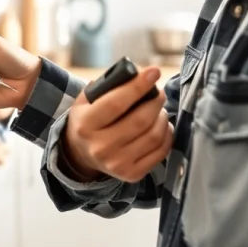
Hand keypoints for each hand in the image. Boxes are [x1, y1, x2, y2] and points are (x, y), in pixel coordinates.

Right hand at [61, 66, 172, 182]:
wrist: (81, 155)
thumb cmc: (89, 120)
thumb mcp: (86, 101)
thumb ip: (107, 87)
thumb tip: (137, 75)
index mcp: (85, 125)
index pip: (116, 104)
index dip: (137, 87)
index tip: (153, 72)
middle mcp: (100, 147)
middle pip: (140, 120)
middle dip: (155, 101)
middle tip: (159, 92)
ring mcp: (117, 164)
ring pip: (153, 136)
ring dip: (162, 117)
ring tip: (159, 109)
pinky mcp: (132, 174)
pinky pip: (160, 151)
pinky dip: (166, 134)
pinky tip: (161, 125)